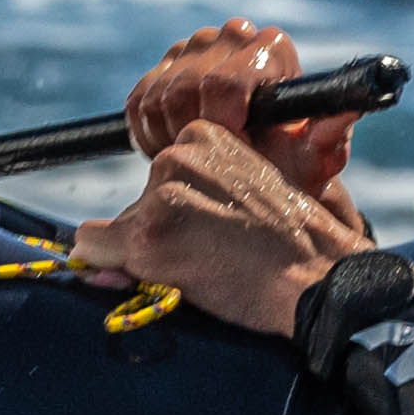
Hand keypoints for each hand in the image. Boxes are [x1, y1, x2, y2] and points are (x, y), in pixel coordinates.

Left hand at [73, 122, 373, 337]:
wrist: (319, 278)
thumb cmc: (300, 242)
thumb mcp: (254, 192)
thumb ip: (200, 192)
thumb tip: (127, 208)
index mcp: (206, 135)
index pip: (164, 178)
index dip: (187, 216)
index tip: (222, 232)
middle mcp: (177, 155)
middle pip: (140, 204)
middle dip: (165, 236)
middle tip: (219, 255)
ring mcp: (160, 195)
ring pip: (121, 231)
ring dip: (150, 258)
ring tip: (209, 268)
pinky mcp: (147, 236)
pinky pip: (93, 251)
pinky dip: (111, 271)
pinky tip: (171, 279)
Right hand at [119, 17, 369, 225]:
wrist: (261, 167)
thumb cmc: (293, 164)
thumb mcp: (316, 156)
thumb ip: (331, 132)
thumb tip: (350, 108)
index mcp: (271, 48)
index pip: (226, 83)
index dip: (221, 124)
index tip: (231, 150)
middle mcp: (234, 34)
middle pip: (187, 88)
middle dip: (193, 133)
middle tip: (211, 159)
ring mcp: (195, 45)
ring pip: (159, 98)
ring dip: (171, 139)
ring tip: (197, 157)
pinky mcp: (162, 66)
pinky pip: (140, 103)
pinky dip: (149, 135)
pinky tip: (176, 148)